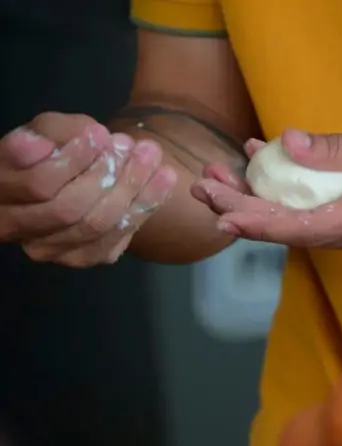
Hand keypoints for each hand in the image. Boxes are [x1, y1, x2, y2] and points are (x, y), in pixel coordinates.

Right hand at [0, 112, 176, 266]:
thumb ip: (52, 134)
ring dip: (133, 190)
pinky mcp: (86, 256)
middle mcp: (18, 230)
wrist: (66, 183)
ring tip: (154, 158)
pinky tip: (163, 180)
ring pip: (97, 225)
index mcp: (1, 194)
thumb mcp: (47, 131)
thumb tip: (55, 144)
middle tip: (136, 146)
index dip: (73, 160)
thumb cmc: (50, 150)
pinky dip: (145, 206)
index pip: (38, 185)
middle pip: (69, 209)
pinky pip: (119, 237)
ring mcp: (52, 250)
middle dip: (109, 175)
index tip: (100, 133)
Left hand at [192, 116, 341, 254]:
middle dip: (245, 210)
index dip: (256, 221)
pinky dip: (294, 203)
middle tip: (206, 185)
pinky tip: (275, 176)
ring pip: (305, 228)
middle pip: (294, 232)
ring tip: (226, 179)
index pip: (302, 228)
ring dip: (264, 207)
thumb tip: (289, 146)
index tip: (220, 211)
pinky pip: (324, 222)